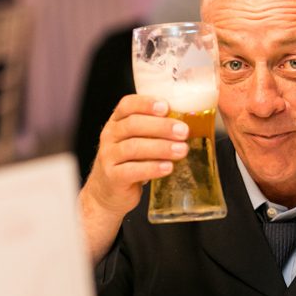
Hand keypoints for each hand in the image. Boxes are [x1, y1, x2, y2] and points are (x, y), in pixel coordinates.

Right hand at [78, 95, 188, 261]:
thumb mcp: (138, 141)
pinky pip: (132, 170)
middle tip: (183, 131)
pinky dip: (152, 168)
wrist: (107, 193)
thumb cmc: (129, 162)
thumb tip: (187, 124)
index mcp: (117, 121)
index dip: (146, 103)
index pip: (127, 105)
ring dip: (161, 147)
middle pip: (133, 125)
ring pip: (134, 147)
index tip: (166, 106)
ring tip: (182, 150)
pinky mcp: (113, 177)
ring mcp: (108, 156)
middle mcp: (110, 136)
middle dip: (161, 127)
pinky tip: (168, 167)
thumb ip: (155, 131)